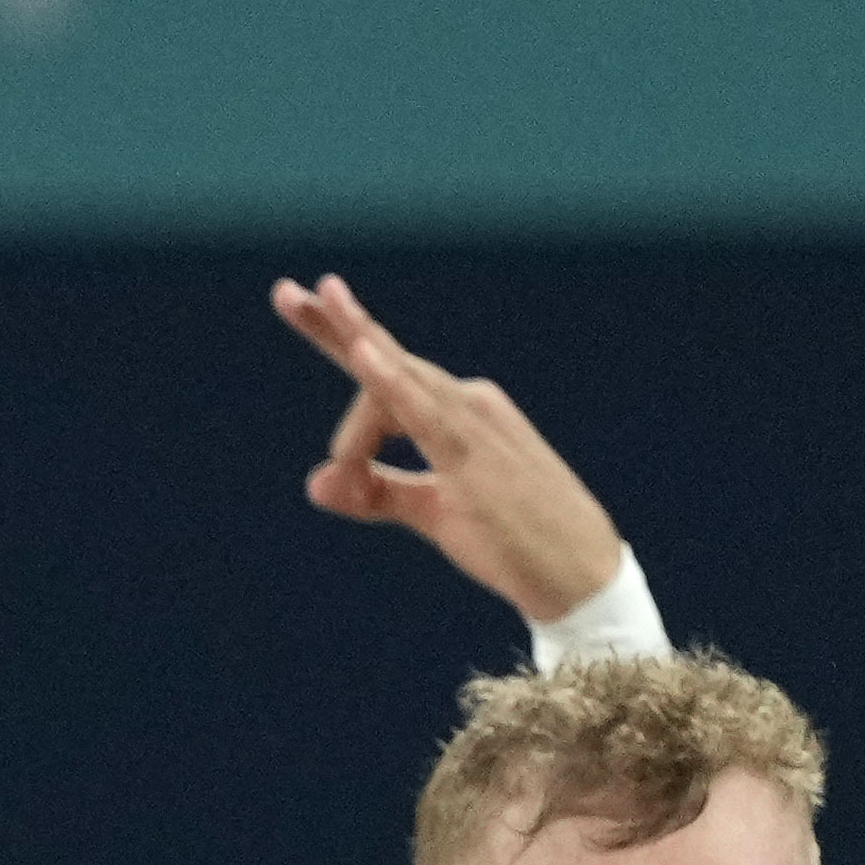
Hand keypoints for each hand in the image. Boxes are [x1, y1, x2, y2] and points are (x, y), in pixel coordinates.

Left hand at [272, 273, 630, 623]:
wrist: (580, 573)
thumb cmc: (515, 541)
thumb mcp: (434, 513)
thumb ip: (376, 493)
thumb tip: (315, 484)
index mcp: (455, 412)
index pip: (387, 371)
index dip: (341, 339)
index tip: (297, 303)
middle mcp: (464, 402)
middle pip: (386, 358)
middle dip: (335, 323)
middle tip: (284, 291)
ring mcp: (471, 421)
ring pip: (398, 376)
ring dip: (354, 339)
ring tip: (316, 299)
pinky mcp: (473, 454)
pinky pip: (423, 410)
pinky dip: (391, 381)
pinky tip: (362, 352)